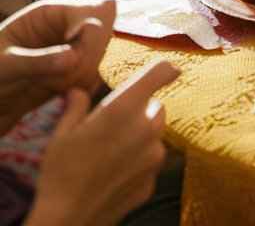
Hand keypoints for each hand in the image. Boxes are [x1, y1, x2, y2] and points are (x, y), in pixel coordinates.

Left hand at [0, 0, 115, 133]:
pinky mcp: (79, 73)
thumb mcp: (3, 65)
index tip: (73, 53)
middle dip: (85, 60)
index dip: (92, 29)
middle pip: (105, 36)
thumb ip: (36, 60)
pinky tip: (56, 93)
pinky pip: (95, 80)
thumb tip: (74, 57)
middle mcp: (72, 27)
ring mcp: (79, 50)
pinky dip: (79, 90)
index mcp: (52, 13)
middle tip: (57, 78)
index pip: (94, 10)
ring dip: (79, 78)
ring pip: (101, 61)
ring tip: (48, 86)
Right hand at [27, 62, 179, 225]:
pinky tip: (115, 172)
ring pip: (156, 134)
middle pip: (156, 106)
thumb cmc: (61, 171)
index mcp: (125, 109)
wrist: (69, 217)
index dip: (165, 69)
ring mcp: (155, 156)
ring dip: (141, 136)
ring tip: (110, 151)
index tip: (167, 69)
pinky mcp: (155, 178)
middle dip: (140, 110)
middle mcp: (147, 128)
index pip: (160, 74)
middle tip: (113, 124)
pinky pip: (151, 161)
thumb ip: (77, 106)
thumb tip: (78, 91)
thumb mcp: (62, 133)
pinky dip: (139, 161)